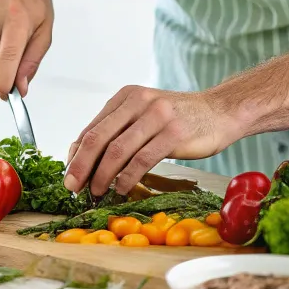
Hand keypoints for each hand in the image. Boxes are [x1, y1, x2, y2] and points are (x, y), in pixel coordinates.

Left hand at [64, 86, 236, 197]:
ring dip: (102, 176)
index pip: (93, 127)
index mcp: (127, 96)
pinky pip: (142, 160)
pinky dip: (127, 178)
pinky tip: (121, 189)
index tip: (68, 174)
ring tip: (96, 192)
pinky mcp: (173, 134)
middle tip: (71, 187)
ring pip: (117, 151)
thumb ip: (119, 129)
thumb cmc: (179, 118)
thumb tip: (83, 156)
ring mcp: (157, 117)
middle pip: (99, 138)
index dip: (77, 153)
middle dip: (81, 166)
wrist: (220, 111)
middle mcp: (139, 102)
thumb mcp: (144, 114)